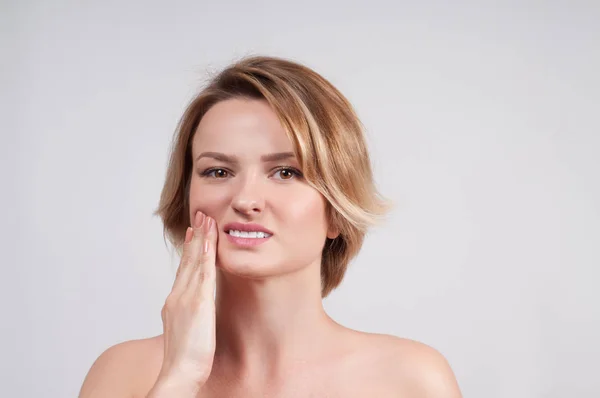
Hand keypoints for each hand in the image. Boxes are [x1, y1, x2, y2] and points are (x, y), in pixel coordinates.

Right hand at [150, 211, 217, 395]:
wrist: (179, 374)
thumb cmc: (185, 361)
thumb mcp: (186, 331)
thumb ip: (190, 316)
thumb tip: (197, 309)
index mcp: (174, 303)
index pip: (184, 269)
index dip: (190, 249)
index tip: (194, 232)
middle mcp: (177, 297)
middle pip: (188, 261)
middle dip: (195, 237)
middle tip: (200, 216)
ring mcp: (186, 299)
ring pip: (195, 262)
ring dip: (202, 239)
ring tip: (207, 220)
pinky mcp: (197, 305)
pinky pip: (202, 275)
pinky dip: (204, 256)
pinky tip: (209, 242)